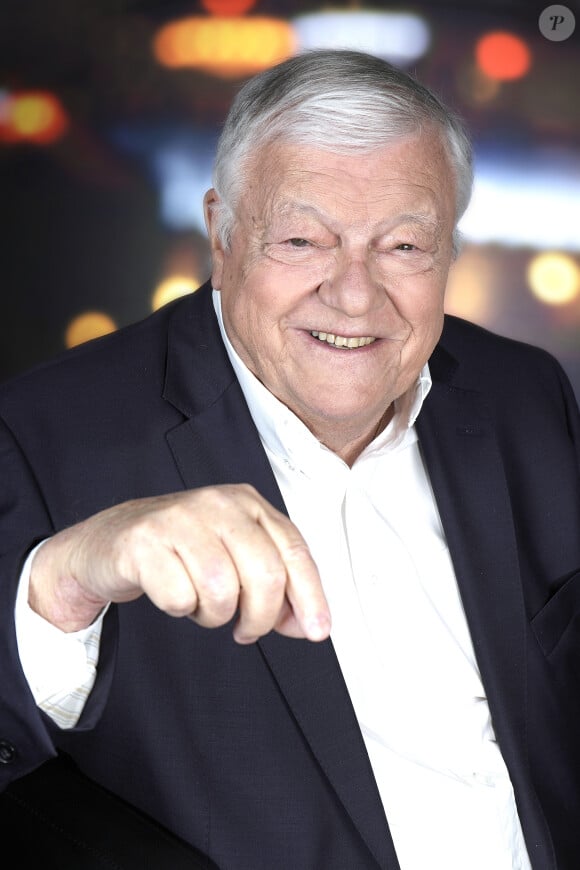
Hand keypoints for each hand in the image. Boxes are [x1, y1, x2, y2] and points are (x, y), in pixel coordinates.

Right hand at [28, 484, 330, 643]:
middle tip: (246, 631)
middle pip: (264, 574)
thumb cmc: (180, 551)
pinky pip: (179, 597)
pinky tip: (174, 593)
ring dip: (214, 615)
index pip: (293, 550)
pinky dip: (180, 609)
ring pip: (222, 589)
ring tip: (202, 606)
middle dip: (260, 617)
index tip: (318, 630)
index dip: (310, 595)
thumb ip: (274, 587)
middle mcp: (218, 503)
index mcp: (247, 503)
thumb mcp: (234, 558)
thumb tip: (307, 624)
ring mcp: (179, 518)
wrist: (110, 542)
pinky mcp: (144, 541)